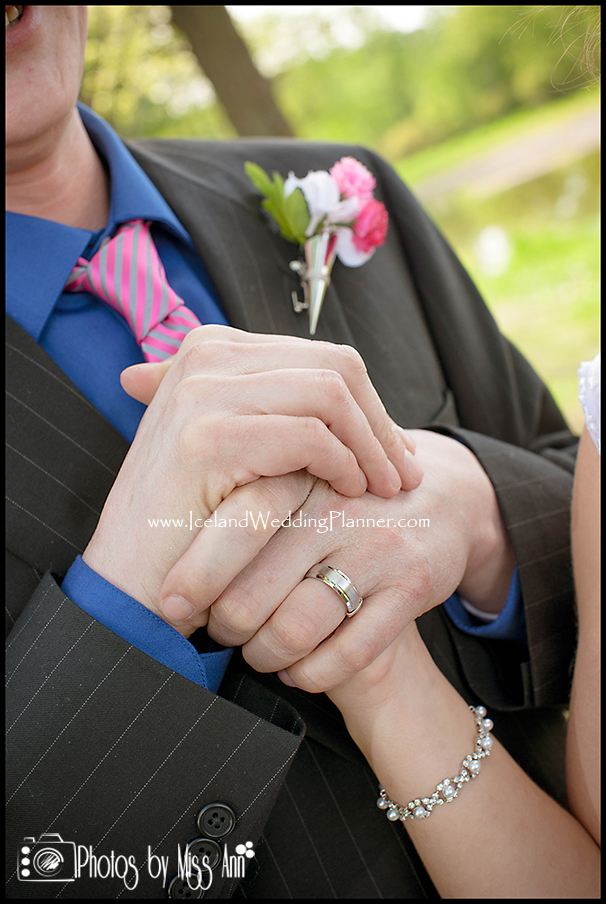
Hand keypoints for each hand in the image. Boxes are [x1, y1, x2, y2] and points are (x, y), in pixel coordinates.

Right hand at [84, 325, 420, 632]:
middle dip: (380, 422)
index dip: (371, 405)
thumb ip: (281, 412)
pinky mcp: (208, 436)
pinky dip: (342, 464)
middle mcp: (204, 356)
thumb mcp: (238, 449)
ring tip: (383, 488)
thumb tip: (361, 407)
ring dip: (371, 445)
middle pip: (335, 366)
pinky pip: (309, 436)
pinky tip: (350, 493)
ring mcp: (202, 392)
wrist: (131, 579)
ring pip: (330, 394)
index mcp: (213, 349)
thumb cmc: (191, 521)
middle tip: (403, 473)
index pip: (323, 358)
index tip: (395, 451)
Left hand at [162, 429, 513, 687]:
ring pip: (297, 626)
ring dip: (265, 655)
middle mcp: (336, 505)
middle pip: (254, 588)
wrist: (443, 501)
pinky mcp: (412, 585)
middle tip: (208, 633)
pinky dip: (314, 673)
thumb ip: (214, 416)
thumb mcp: (287, 447)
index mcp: (298, 468)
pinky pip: (351, 651)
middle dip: (223, 623)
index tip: (170, 601)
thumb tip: (130, 375)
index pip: (233, 524)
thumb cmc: (343, 483)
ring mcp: (377, 546)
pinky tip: (298, 671)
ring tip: (251, 653)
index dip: (195, 573)